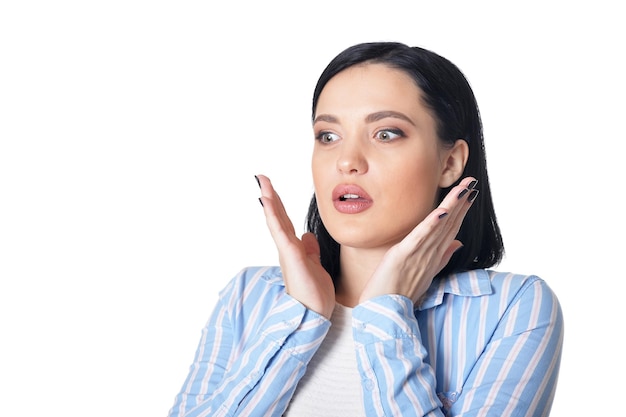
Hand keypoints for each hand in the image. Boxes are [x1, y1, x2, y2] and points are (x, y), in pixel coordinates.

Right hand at [256, 175, 335, 318]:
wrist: (315, 315)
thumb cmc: (315, 294)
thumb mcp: (316, 265)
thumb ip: (311, 250)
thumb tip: (307, 235)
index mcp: (294, 250)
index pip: (284, 222)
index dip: (278, 204)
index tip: (271, 188)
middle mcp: (287, 249)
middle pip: (277, 217)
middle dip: (270, 196)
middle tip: (261, 178)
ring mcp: (287, 253)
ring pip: (276, 221)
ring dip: (269, 201)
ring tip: (262, 184)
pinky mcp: (291, 257)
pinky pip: (281, 232)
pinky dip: (273, 216)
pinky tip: (268, 202)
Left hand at [359, 177, 478, 304]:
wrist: (384, 312)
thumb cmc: (400, 294)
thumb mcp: (425, 273)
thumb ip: (442, 258)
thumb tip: (457, 243)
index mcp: (434, 256)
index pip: (451, 229)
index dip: (462, 210)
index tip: (470, 193)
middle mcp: (430, 255)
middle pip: (450, 224)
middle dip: (461, 203)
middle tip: (471, 183)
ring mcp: (419, 255)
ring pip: (439, 227)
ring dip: (452, 207)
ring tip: (463, 189)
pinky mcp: (403, 255)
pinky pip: (420, 237)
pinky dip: (431, 224)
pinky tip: (441, 211)